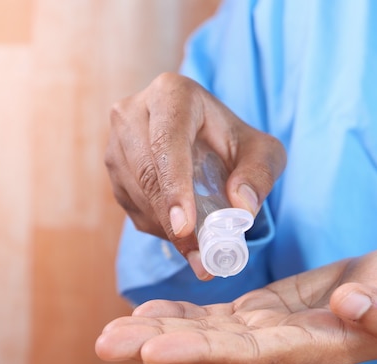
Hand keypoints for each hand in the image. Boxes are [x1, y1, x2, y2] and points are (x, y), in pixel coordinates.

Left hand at [95, 248, 376, 363]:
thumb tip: (352, 307)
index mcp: (314, 347)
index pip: (251, 355)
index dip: (203, 351)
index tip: (155, 348)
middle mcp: (280, 346)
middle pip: (213, 349)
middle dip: (159, 345)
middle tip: (107, 343)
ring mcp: (265, 330)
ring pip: (204, 332)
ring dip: (156, 330)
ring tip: (111, 333)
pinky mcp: (259, 313)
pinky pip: (212, 315)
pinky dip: (178, 313)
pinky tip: (145, 312)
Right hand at [104, 72, 285, 278]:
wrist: (204, 138)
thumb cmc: (234, 142)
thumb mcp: (262, 153)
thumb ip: (259, 175)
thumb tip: (242, 208)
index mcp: (171, 93)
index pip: (167, 141)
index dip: (174, 186)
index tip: (185, 226)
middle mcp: (134, 110)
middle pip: (145, 171)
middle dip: (171, 220)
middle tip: (198, 256)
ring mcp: (116, 139)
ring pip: (134, 192)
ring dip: (164, 227)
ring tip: (197, 251)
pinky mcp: (113, 166)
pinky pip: (129, 203)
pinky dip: (155, 224)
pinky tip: (180, 227)